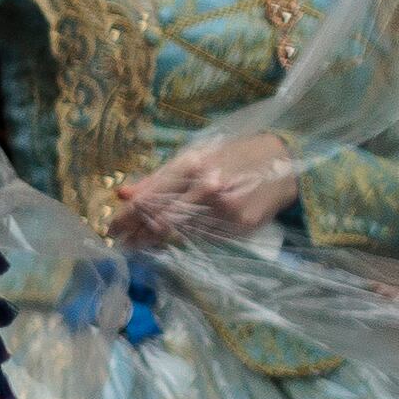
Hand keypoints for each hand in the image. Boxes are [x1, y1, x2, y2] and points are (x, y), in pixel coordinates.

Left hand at [112, 130, 300, 247]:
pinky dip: (184, 240)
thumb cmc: (235, 154)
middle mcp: (209, 188)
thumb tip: (123, 193)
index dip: (126, 216)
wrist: (286, 160)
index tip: (111, 227)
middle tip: (120, 242)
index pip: (150, 198)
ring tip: (137, 244)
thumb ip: (158, 176)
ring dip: (155, 241)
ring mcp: (227, 210)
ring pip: (180, 233)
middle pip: (161, 219)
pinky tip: (170, 242)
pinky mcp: (241, 226)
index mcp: (194, 165)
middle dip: (136, 233)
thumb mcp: (196, 155)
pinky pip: (204, 237)